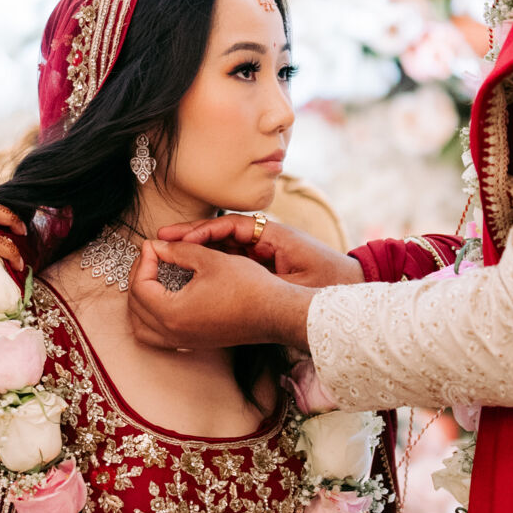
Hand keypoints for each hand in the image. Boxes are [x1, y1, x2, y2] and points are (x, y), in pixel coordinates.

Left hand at [126, 240, 313, 350]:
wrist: (276, 312)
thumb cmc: (248, 286)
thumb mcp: (209, 259)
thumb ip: (177, 251)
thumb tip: (156, 247)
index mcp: (172, 313)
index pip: (140, 286)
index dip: (144, 260)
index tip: (154, 244)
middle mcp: (174, 333)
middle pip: (136, 307)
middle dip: (138, 278)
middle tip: (151, 257)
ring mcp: (184, 342)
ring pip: (142, 328)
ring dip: (140, 303)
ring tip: (152, 278)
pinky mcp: (195, 343)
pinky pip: (159, 337)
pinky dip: (152, 319)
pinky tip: (165, 299)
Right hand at [156, 214, 363, 289]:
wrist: (352, 287)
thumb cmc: (331, 281)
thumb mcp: (299, 279)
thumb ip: (267, 271)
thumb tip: (234, 268)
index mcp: (275, 234)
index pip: (231, 225)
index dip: (202, 229)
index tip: (177, 237)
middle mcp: (266, 238)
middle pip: (221, 232)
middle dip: (191, 235)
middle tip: (160, 239)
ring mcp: (263, 251)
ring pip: (222, 245)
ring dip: (196, 248)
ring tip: (167, 253)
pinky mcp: (262, 264)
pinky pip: (230, 259)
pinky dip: (210, 261)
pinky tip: (189, 271)